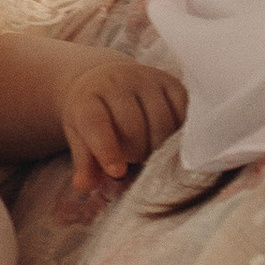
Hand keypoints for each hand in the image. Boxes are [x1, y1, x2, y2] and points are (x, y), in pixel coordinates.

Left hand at [57, 53, 186, 194]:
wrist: (108, 80)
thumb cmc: (95, 115)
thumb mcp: (80, 137)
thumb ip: (84, 163)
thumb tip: (85, 185)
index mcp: (88, 98)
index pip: (96, 124)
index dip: (107, 150)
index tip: (117, 172)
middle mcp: (117, 83)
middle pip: (134, 129)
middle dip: (135, 153)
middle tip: (133, 159)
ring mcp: (147, 80)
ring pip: (162, 124)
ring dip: (159, 147)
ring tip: (149, 150)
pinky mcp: (172, 83)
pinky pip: (183, 113)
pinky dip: (180, 134)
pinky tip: (171, 141)